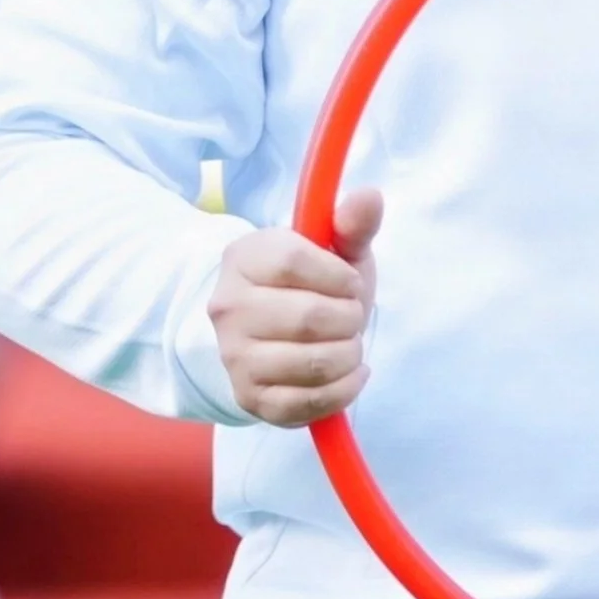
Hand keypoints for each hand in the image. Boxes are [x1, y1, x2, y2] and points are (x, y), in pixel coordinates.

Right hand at [209, 191, 382, 428]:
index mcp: (243, 258)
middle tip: (350, 317)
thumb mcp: (336, 250)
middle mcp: (227, 307)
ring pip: (313, 363)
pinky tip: (348, 373)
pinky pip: (309, 403)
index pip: (294, 261)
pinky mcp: (250, 398)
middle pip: (308, 317)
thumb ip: (352, 225)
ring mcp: (234, 356)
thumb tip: (370, 196)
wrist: (280, 335)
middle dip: (349, 319)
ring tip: (347, 345)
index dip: (338, 275)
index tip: (348, 283)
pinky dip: (343, 389)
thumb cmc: (314, 285)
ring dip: (349, 355)